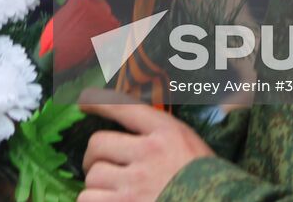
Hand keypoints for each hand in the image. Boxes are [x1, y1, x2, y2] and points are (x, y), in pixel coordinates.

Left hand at [78, 88, 213, 201]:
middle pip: (98, 143)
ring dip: (97, 184)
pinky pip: (90, 199)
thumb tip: (136, 128)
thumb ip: (166, 136)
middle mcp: (149, 154)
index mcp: (168, 133)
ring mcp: (136, 183)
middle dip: (94, 156)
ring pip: (93, 175)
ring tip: (107, 190)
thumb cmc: (209, 182)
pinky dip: (93, 201)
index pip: (123, 106)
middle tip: (100, 165)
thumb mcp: (194, 148)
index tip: (84, 101)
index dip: (98, 101)